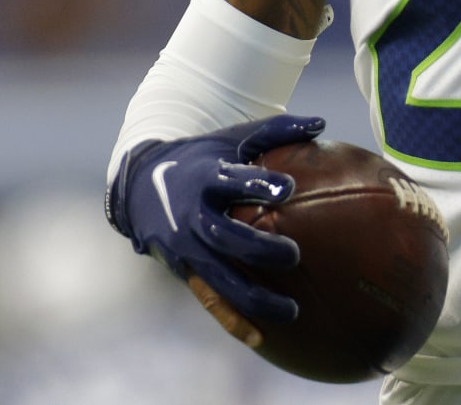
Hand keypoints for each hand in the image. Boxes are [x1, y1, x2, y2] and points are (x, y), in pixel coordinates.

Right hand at [106, 115, 325, 327]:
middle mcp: (192, 214)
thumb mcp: (230, 138)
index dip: (258, 184)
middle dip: (258, 248)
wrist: (139, 184)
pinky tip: (261, 338)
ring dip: (254, 298)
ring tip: (293, 311)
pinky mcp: (183, 269)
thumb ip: (274, 130)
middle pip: (225, 235)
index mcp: (205, 177)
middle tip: (294, 255)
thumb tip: (321, 122)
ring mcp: (185, 247)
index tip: (288, 189)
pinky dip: (232, 320)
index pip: (232, 180)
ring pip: (219, 278)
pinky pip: (209, 299)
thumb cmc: (202, 158)